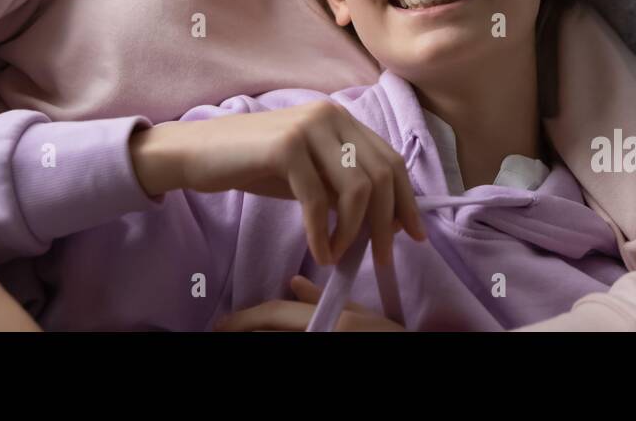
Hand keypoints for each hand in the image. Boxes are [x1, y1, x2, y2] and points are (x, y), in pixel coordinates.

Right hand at [129, 100, 426, 270]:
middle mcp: (330, 115)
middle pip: (381, 174)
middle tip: (381, 257)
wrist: (196, 153)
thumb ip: (341, 187)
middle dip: (386, 222)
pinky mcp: (286, 147)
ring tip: (339, 255)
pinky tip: (319, 251)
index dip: (407, 200)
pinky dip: (323, 233)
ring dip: (353, 231)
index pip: (390, 159)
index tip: (413, 234)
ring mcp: (309, 127)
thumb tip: (383, 221)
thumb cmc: (252, 166)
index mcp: (340, 118)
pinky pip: (318, 200)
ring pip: (356, 188)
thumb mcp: (307, 176)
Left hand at [212, 275, 406, 331]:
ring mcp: (323, 344)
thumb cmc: (390, 335)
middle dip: (244, 331)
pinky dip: (280, 339)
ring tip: (241, 333)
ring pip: (280, 342)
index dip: (244, 319)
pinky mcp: (329, 345)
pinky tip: (265, 337)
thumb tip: (292, 282)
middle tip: (222, 330)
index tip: (220, 324)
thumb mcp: (358, 314)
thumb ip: (323, 299)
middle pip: (270, 334)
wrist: (415, 354)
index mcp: (330, 320)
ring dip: (258, 337)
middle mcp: (323, 335)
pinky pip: (294, 346)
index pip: (275, 314)